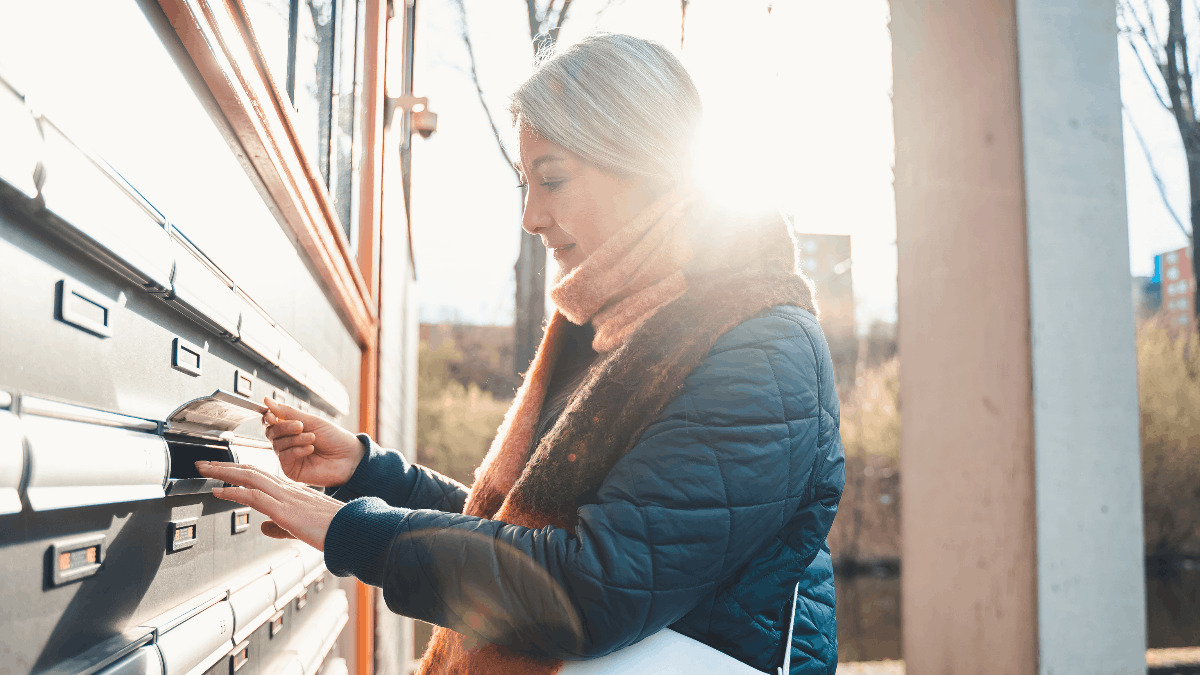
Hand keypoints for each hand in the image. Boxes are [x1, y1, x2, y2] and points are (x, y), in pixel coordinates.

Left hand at [196, 460, 341, 549]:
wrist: (352, 531)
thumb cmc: (334, 530)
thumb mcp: (302, 528)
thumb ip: (280, 526)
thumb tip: (262, 527)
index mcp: (293, 493)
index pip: (261, 476)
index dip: (240, 471)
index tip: (223, 470)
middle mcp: (288, 490)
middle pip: (251, 471)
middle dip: (225, 466)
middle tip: (204, 463)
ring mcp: (286, 498)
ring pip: (250, 477)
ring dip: (223, 472)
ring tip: (204, 470)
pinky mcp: (284, 510)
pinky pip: (254, 496)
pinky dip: (233, 491)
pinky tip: (219, 491)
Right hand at [262, 397, 364, 487]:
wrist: (349, 457)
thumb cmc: (334, 438)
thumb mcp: (312, 421)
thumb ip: (288, 412)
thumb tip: (266, 401)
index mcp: (291, 429)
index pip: (271, 422)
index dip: (268, 417)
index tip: (272, 415)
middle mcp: (287, 443)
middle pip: (271, 432)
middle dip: (284, 427)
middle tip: (301, 426)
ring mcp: (288, 457)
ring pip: (277, 444)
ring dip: (295, 439)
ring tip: (312, 438)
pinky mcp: (291, 470)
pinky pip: (284, 457)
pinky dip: (296, 451)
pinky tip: (310, 449)